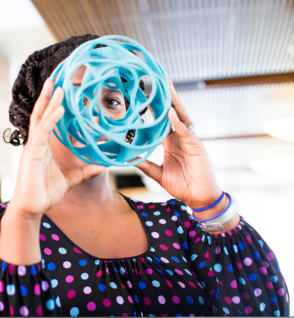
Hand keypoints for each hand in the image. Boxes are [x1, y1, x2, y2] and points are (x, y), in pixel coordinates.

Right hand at [11, 78, 103, 215]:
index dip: (53, 107)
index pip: (47, 121)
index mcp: (43, 147)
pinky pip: (42, 132)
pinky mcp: (31, 153)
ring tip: (57, 86)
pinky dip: (51, 119)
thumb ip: (84, 172)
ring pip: (40, 119)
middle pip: (41, 114)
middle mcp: (37, 144)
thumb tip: (101, 166)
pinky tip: (59, 109)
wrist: (33, 208)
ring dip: (49, 102)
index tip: (61, 94)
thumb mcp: (70, 179)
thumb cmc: (45, 193)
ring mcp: (33, 147)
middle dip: (48, 97)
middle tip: (55, 80)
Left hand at [136, 79, 222, 209]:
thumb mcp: (159, 174)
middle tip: (156, 79)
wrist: (198, 198)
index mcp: (171, 142)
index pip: (161, 121)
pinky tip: (171, 113)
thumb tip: (129, 159)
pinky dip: (179, 122)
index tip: (144, 95)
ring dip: (173, 102)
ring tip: (165, 86)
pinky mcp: (197, 146)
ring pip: (181, 117)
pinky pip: (187, 132)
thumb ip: (146, 165)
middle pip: (172, 113)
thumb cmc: (182, 185)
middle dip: (166, 97)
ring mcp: (190, 140)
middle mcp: (180, 138)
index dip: (154, 108)